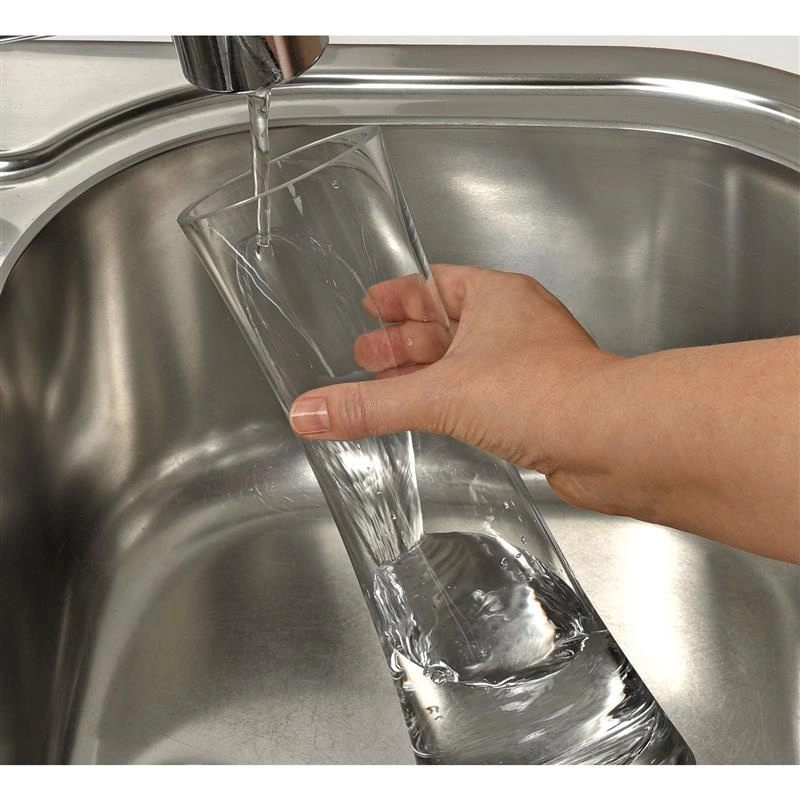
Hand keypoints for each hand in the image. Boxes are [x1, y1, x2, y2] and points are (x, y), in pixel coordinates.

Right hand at [289, 263, 619, 508]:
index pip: (435, 283)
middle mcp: (514, 326)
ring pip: (463, 362)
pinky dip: (450, 402)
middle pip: (444, 325)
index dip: (398, 295)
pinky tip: (432, 417)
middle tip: (365, 354)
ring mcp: (528, 365)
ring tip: (387, 389)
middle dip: (402, 342)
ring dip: (424, 376)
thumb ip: (371, 406)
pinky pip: (480, 394)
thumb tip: (311, 411)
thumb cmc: (546, 393)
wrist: (612, 441)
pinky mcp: (536, 405)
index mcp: (496, 298)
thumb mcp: (440, 394)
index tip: (371, 303)